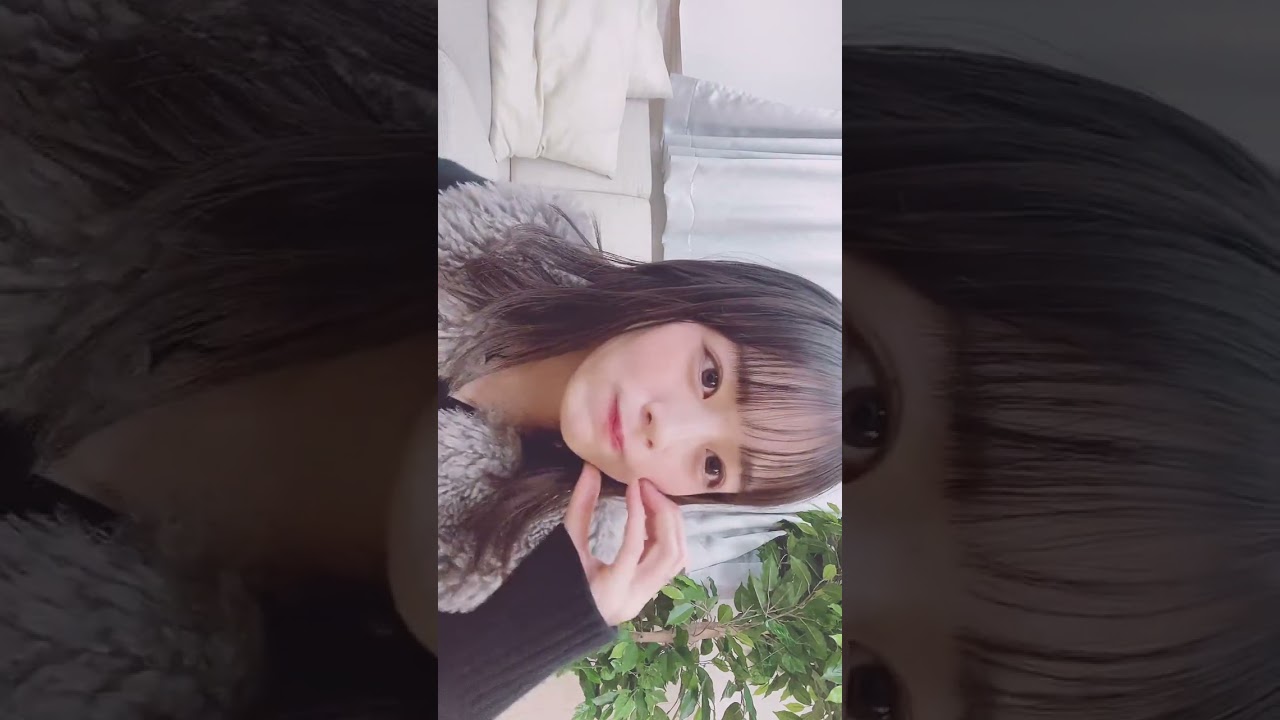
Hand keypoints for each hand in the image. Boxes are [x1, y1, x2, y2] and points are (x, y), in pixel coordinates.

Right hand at [563, 464, 688, 625]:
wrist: (553, 624)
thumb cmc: (554, 586)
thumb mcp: (566, 546)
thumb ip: (580, 507)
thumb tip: (591, 469)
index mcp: (611, 589)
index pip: (635, 546)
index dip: (638, 510)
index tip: (634, 484)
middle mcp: (635, 597)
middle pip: (668, 552)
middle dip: (663, 513)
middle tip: (647, 487)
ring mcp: (645, 598)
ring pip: (677, 558)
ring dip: (670, 525)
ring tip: (653, 500)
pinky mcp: (648, 594)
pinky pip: (671, 564)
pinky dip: (669, 537)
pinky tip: (654, 519)